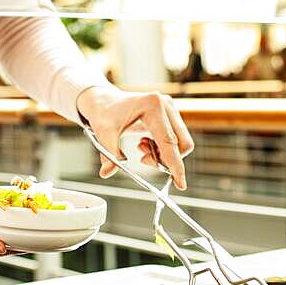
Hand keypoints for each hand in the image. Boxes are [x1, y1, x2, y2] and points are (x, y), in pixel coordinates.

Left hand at [76, 87, 193, 189]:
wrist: (105, 101)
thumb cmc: (104, 113)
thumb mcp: (103, 134)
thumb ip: (109, 155)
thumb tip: (107, 172)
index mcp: (152, 106)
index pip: (169, 141)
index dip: (175, 165)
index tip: (180, 184)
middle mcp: (166, 105)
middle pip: (181, 143)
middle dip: (166, 160)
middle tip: (144, 160)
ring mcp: (170, 108)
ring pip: (180, 143)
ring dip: (163, 154)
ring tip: (142, 149)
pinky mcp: (170, 114)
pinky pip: (175, 139)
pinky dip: (163, 148)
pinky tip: (145, 144)